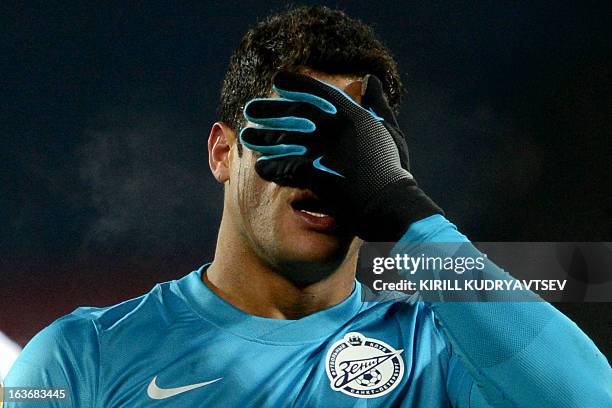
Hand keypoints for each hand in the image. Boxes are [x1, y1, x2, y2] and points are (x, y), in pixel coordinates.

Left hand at [240, 71, 441, 240]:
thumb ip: (376, 104)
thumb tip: (369, 79)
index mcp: (352, 114)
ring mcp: (323, 151)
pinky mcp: (315, 174)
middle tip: (249, 110)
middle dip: (270, 110)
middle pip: (293, 114)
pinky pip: (285, 168)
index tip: (278, 80)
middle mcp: (334, 128)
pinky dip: (272, 167)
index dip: (295, 84)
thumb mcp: (389, 131)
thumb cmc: (392, 170)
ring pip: (284, 139)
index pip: (318, 92)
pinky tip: (261, 167)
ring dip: (264, 137)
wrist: (390, 204)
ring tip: (248, 137)